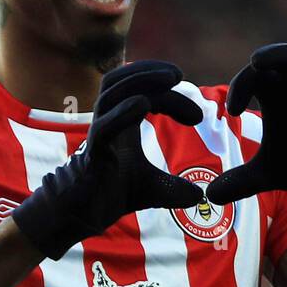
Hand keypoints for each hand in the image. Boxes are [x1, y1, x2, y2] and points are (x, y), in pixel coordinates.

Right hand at [12, 60, 203, 258]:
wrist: (86, 215)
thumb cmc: (113, 193)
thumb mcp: (154, 189)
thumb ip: (175, 188)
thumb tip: (200, 197)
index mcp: (122, 121)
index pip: (146, 94)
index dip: (172, 98)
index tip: (198, 118)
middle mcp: (109, 120)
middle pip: (122, 79)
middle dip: (150, 71)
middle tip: (178, 74)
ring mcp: (99, 134)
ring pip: (111, 92)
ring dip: (140, 79)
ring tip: (171, 79)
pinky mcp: (93, 153)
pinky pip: (104, 125)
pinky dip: (123, 112)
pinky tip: (143, 104)